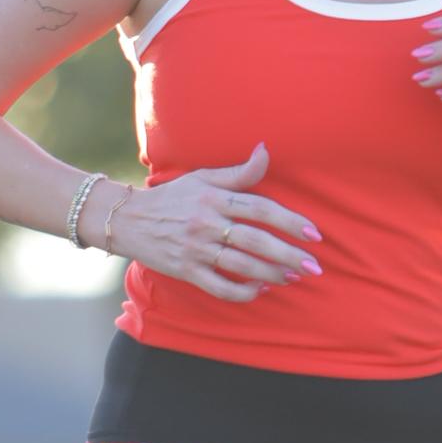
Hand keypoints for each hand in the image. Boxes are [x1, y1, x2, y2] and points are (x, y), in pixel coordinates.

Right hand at [114, 146, 320, 302]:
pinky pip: (221, 288)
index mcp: (214, 198)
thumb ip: (239, 172)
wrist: (127, 219)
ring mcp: (196, 249)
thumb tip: (266, 150)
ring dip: (272, 274)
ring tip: (293, 278)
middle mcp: (207, 223)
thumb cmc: (172, 197)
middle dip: (289, 255)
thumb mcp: (202, 177)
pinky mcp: (187, 271)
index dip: (289, 221)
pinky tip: (261, 289)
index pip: (260, 209)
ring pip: (242, 266)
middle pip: (256, 241)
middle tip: (314, 266)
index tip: (313, 234)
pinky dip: (243, 292)